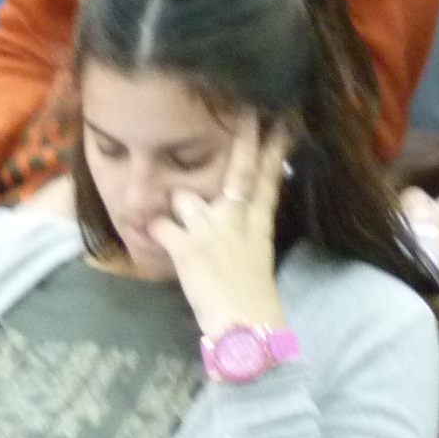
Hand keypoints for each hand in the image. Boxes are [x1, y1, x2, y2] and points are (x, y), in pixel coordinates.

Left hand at [152, 117, 288, 335]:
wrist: (244, 328)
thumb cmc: (247, 297)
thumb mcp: (254, 254)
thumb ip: (241, 227)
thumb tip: (232, 210)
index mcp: (257, 224)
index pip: (269, 178)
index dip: (274, 148)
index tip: (283, 120)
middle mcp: (237, 220)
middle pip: (240, 170)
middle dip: (244, 138)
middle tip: (248, 109)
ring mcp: (212, 229)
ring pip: (183, 196)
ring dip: (176, 212)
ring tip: (184, 237)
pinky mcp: (187, 245)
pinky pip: (159, 226)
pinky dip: (155, 236)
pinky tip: (162, 249)